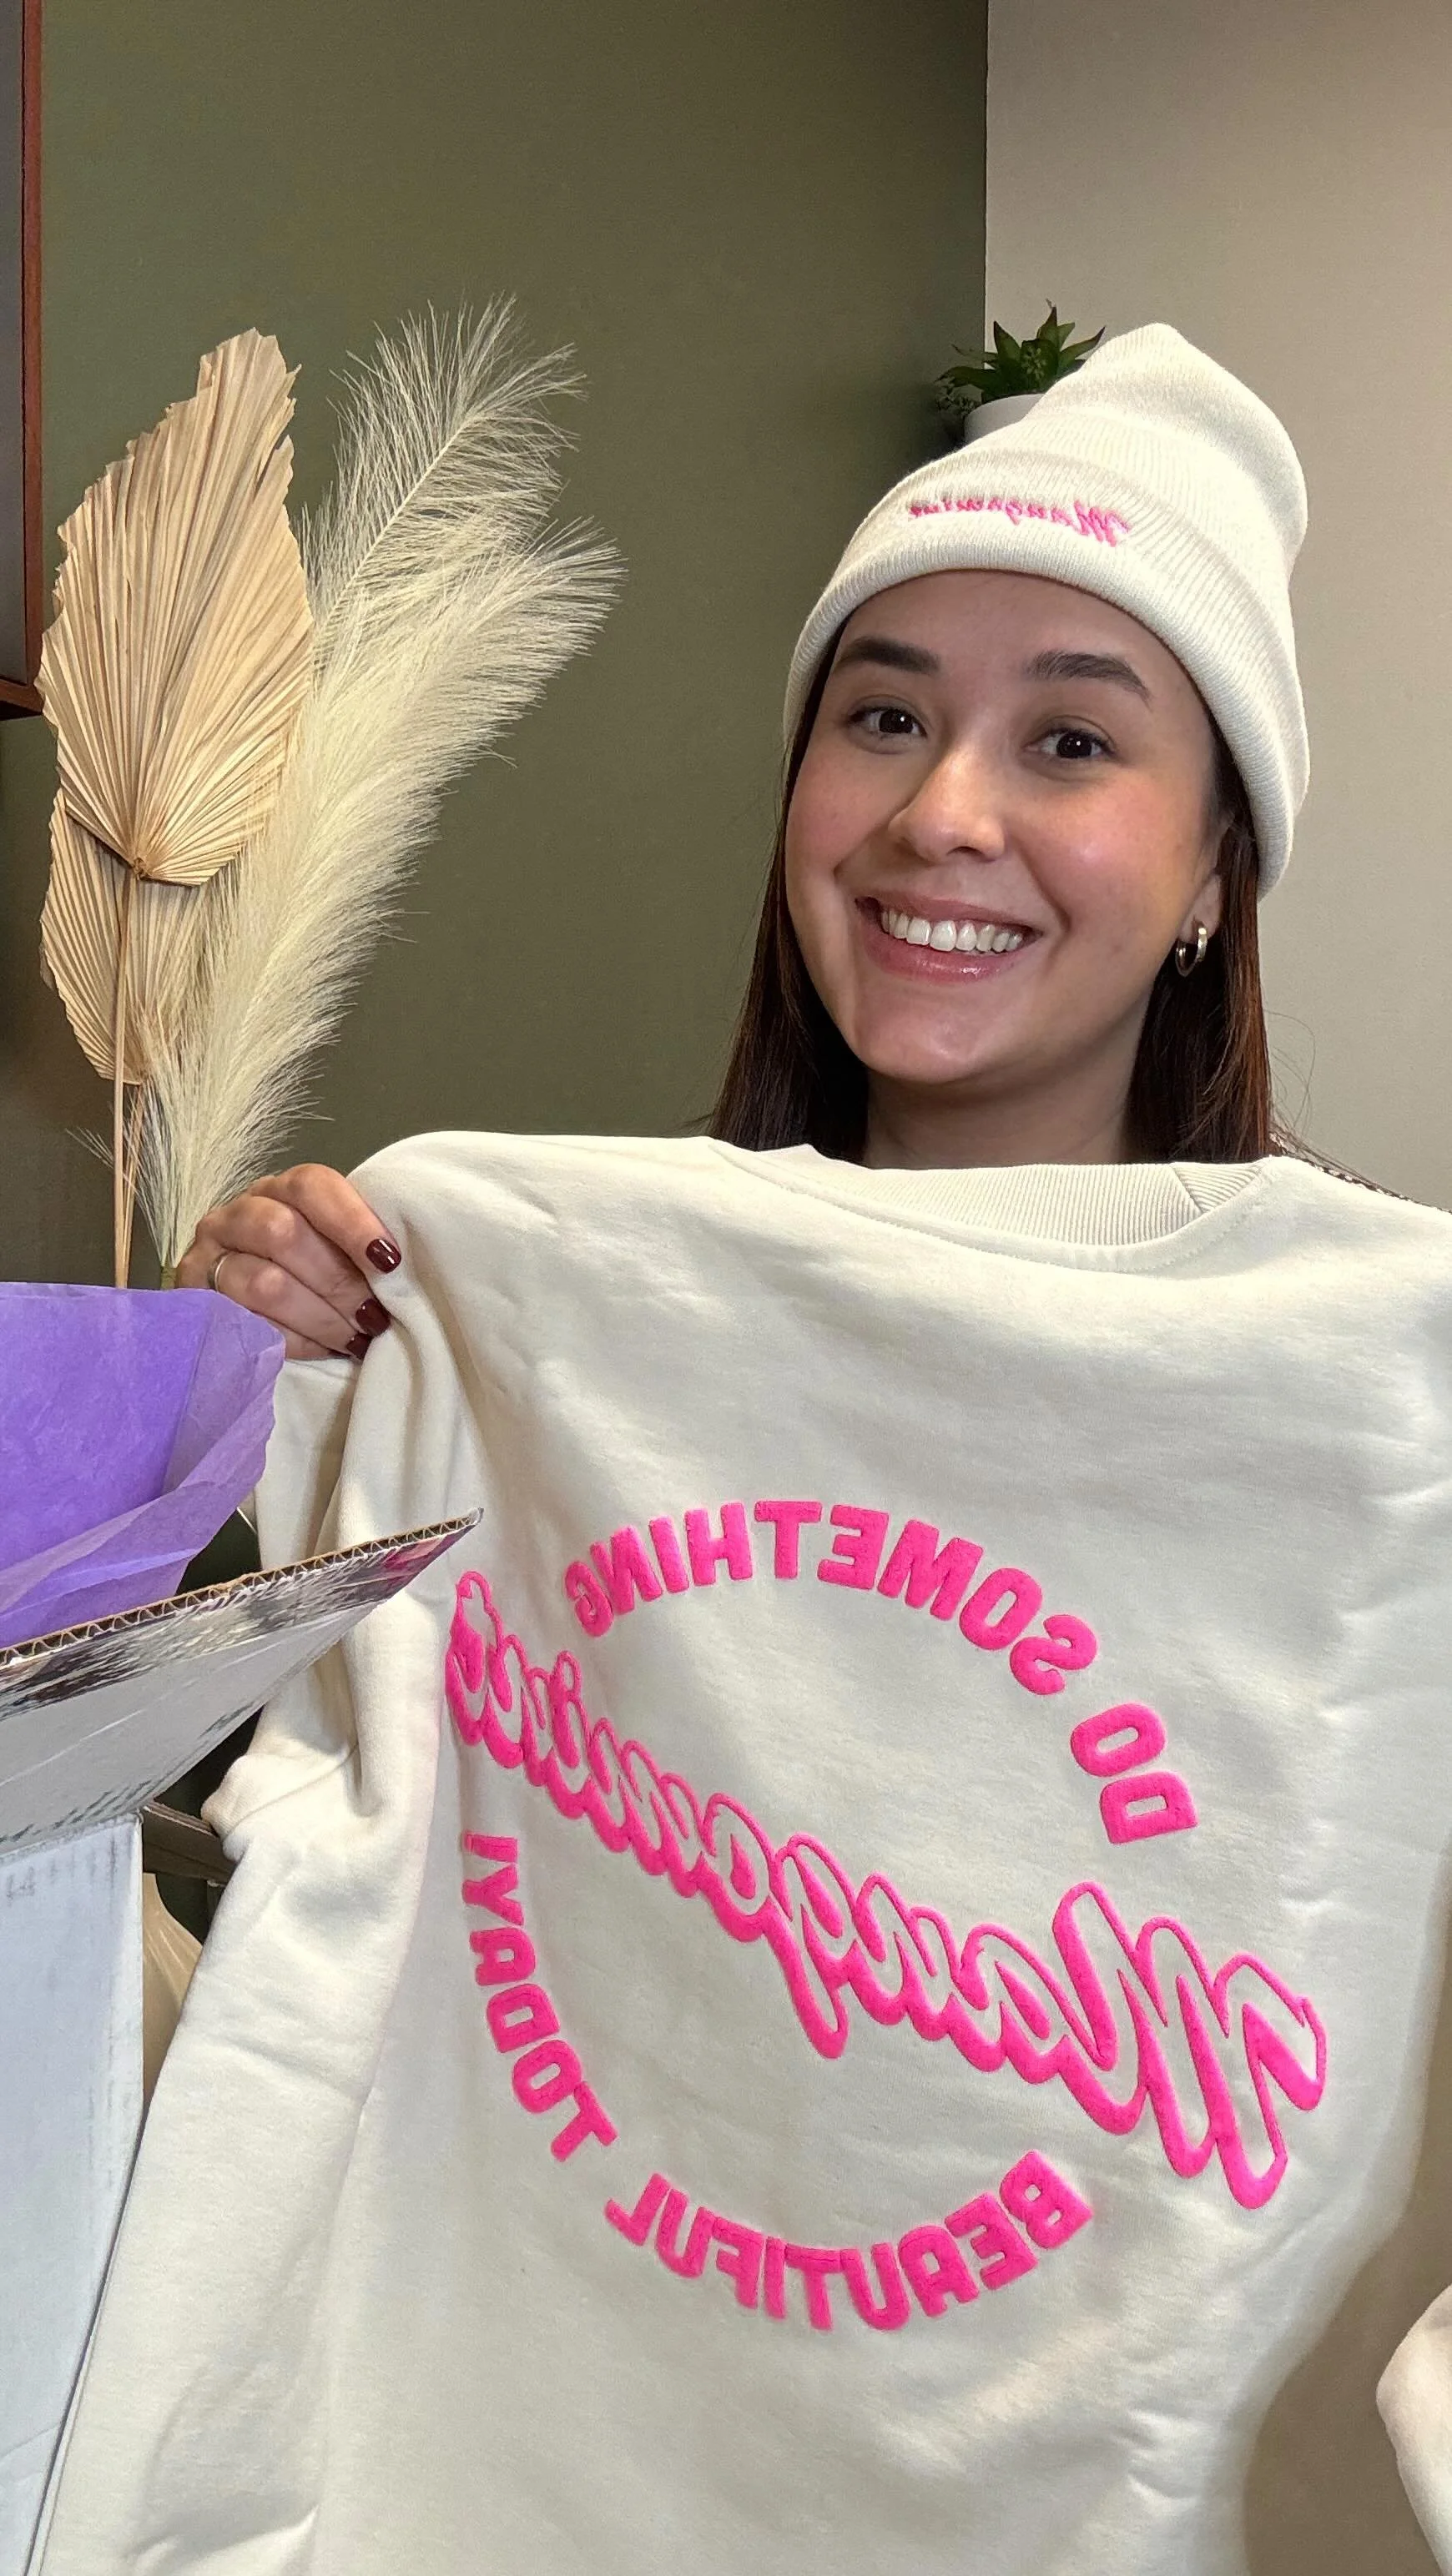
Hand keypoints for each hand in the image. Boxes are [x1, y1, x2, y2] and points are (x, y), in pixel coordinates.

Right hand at [174, 1164, 401, 1360]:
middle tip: (375, 1315)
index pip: (310, 1187)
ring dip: (320, 1317)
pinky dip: (295, 1341)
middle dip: (337, 1281)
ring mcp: (208, 1258)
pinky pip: (248, 1325)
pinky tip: (323, 1349)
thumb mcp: (338, 1250)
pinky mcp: (198, 1305)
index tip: (389, 1262)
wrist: (252, 1314)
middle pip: (283, 1234)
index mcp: (280, 1191)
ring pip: (264, 1284)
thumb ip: (358, 1246)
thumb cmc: (317, 1276)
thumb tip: (398, 1268)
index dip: (352, 1223)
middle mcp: (237, 1215)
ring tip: (355, 1337)